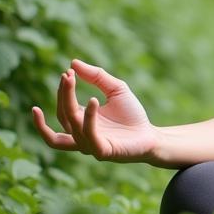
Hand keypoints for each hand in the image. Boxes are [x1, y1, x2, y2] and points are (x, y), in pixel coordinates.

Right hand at [32, 59, 161, 163]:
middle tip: (67, 75)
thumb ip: (97, 76)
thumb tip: (73, 62)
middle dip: (63, 94)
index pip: (64, 107)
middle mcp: (80, 134)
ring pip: (70, 124)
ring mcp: (89, 144)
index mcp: (80, 122)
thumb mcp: (115, 89)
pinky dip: (88, 117)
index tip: (67, 72)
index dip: (63, 90)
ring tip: (71, 80)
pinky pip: (88, 134)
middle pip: (63, 114)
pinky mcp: (101, 151)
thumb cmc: (132, 115)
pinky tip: (93, 99)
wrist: (151, 135)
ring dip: (68, 102)